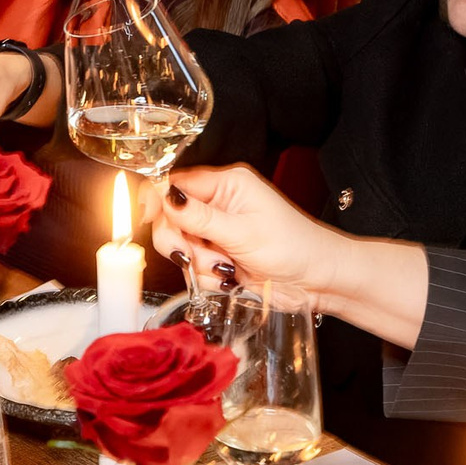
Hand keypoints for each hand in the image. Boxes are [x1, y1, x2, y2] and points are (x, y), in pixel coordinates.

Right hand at [156, 165, 429, 347]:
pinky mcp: (218, 257)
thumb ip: (197, 216)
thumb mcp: (242, 231)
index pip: (175, 183)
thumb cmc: (294, 247)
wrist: (318, 281)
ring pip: (179, 245)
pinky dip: (206, 277)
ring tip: (225, 267)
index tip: (147, 218)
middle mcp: (217, 205)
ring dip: (197, 263)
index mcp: (226, 184)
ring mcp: (216, 233)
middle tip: (193, 254)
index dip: (157, 201)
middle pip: (169, 217)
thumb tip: (164, 196)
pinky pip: (192, 267)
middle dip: (180, 241)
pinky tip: (229, 277)